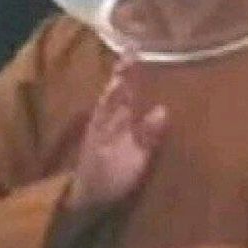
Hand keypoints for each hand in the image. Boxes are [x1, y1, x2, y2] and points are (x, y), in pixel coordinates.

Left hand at [71, 51, 167, 209]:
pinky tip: (121, 94)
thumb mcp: (132, 162)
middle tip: (134, 49)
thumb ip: (146, 137)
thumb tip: (162, 109)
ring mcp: (101, 126)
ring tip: (129, 65)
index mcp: (112, 120)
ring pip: (110, 98)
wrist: (85, 199)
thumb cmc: (109, 181)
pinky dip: (115, 96)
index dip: (128, 69)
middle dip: (124, 70)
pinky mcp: (100, 136)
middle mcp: (105, 118)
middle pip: (115, 89)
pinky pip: (109, 109)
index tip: (135, 48)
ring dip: (119, 81)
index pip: (121, 88)